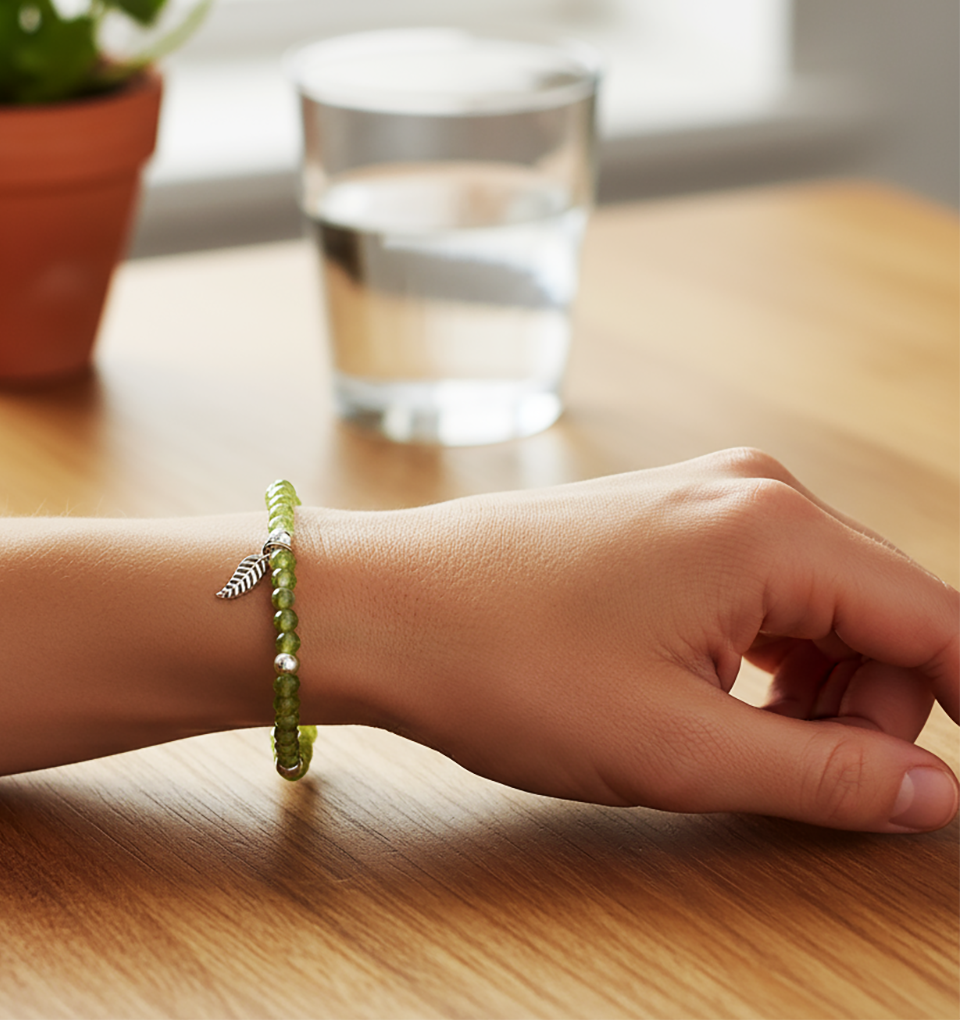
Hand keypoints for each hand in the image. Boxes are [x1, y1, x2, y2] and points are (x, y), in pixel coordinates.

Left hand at [333, 449, 959, 831]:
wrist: (383, 607)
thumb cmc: (505, 664)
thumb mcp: (679, 747)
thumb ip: (827, 775)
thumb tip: (932, 793)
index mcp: (774, 529)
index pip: (938, 621)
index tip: (951, 783)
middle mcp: (752, 491)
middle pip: (885, 613)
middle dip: (872, 709)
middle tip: (798, 780)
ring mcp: (703, 497)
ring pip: (824, 606)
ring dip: (815, 689)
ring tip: (736, 743)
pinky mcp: (665, 520)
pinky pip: (763, 591)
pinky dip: (766, 657)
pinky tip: (712, 698)